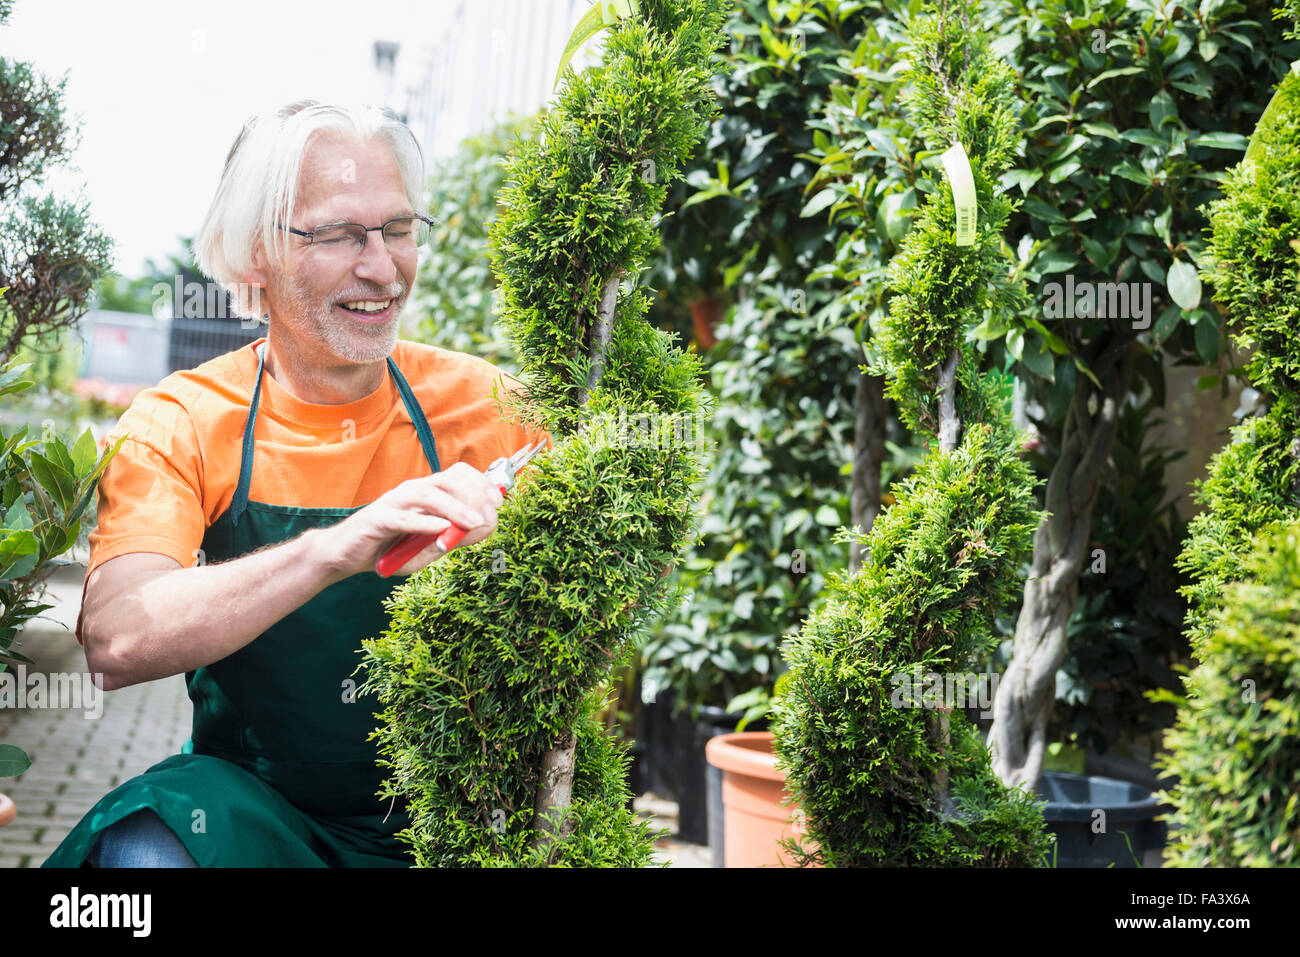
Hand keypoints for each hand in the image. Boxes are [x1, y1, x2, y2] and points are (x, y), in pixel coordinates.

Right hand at [312, 462, 504, 581]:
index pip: (459, 475)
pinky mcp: (378, 519)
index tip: (499, 502)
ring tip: (474, 523)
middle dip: (475, 495)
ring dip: (456, 507)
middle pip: (449, 480)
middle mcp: (412, 491)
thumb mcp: (428, 546)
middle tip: (489, 516)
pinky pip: (404, 517)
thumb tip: (482, 528)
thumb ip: (453, 538)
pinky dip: (425, 522)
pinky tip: (442, 529)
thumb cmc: (389, 547)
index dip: (482, 485)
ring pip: (429, 495)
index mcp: (427, 492)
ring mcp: (394, 502)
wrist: (345, 554)